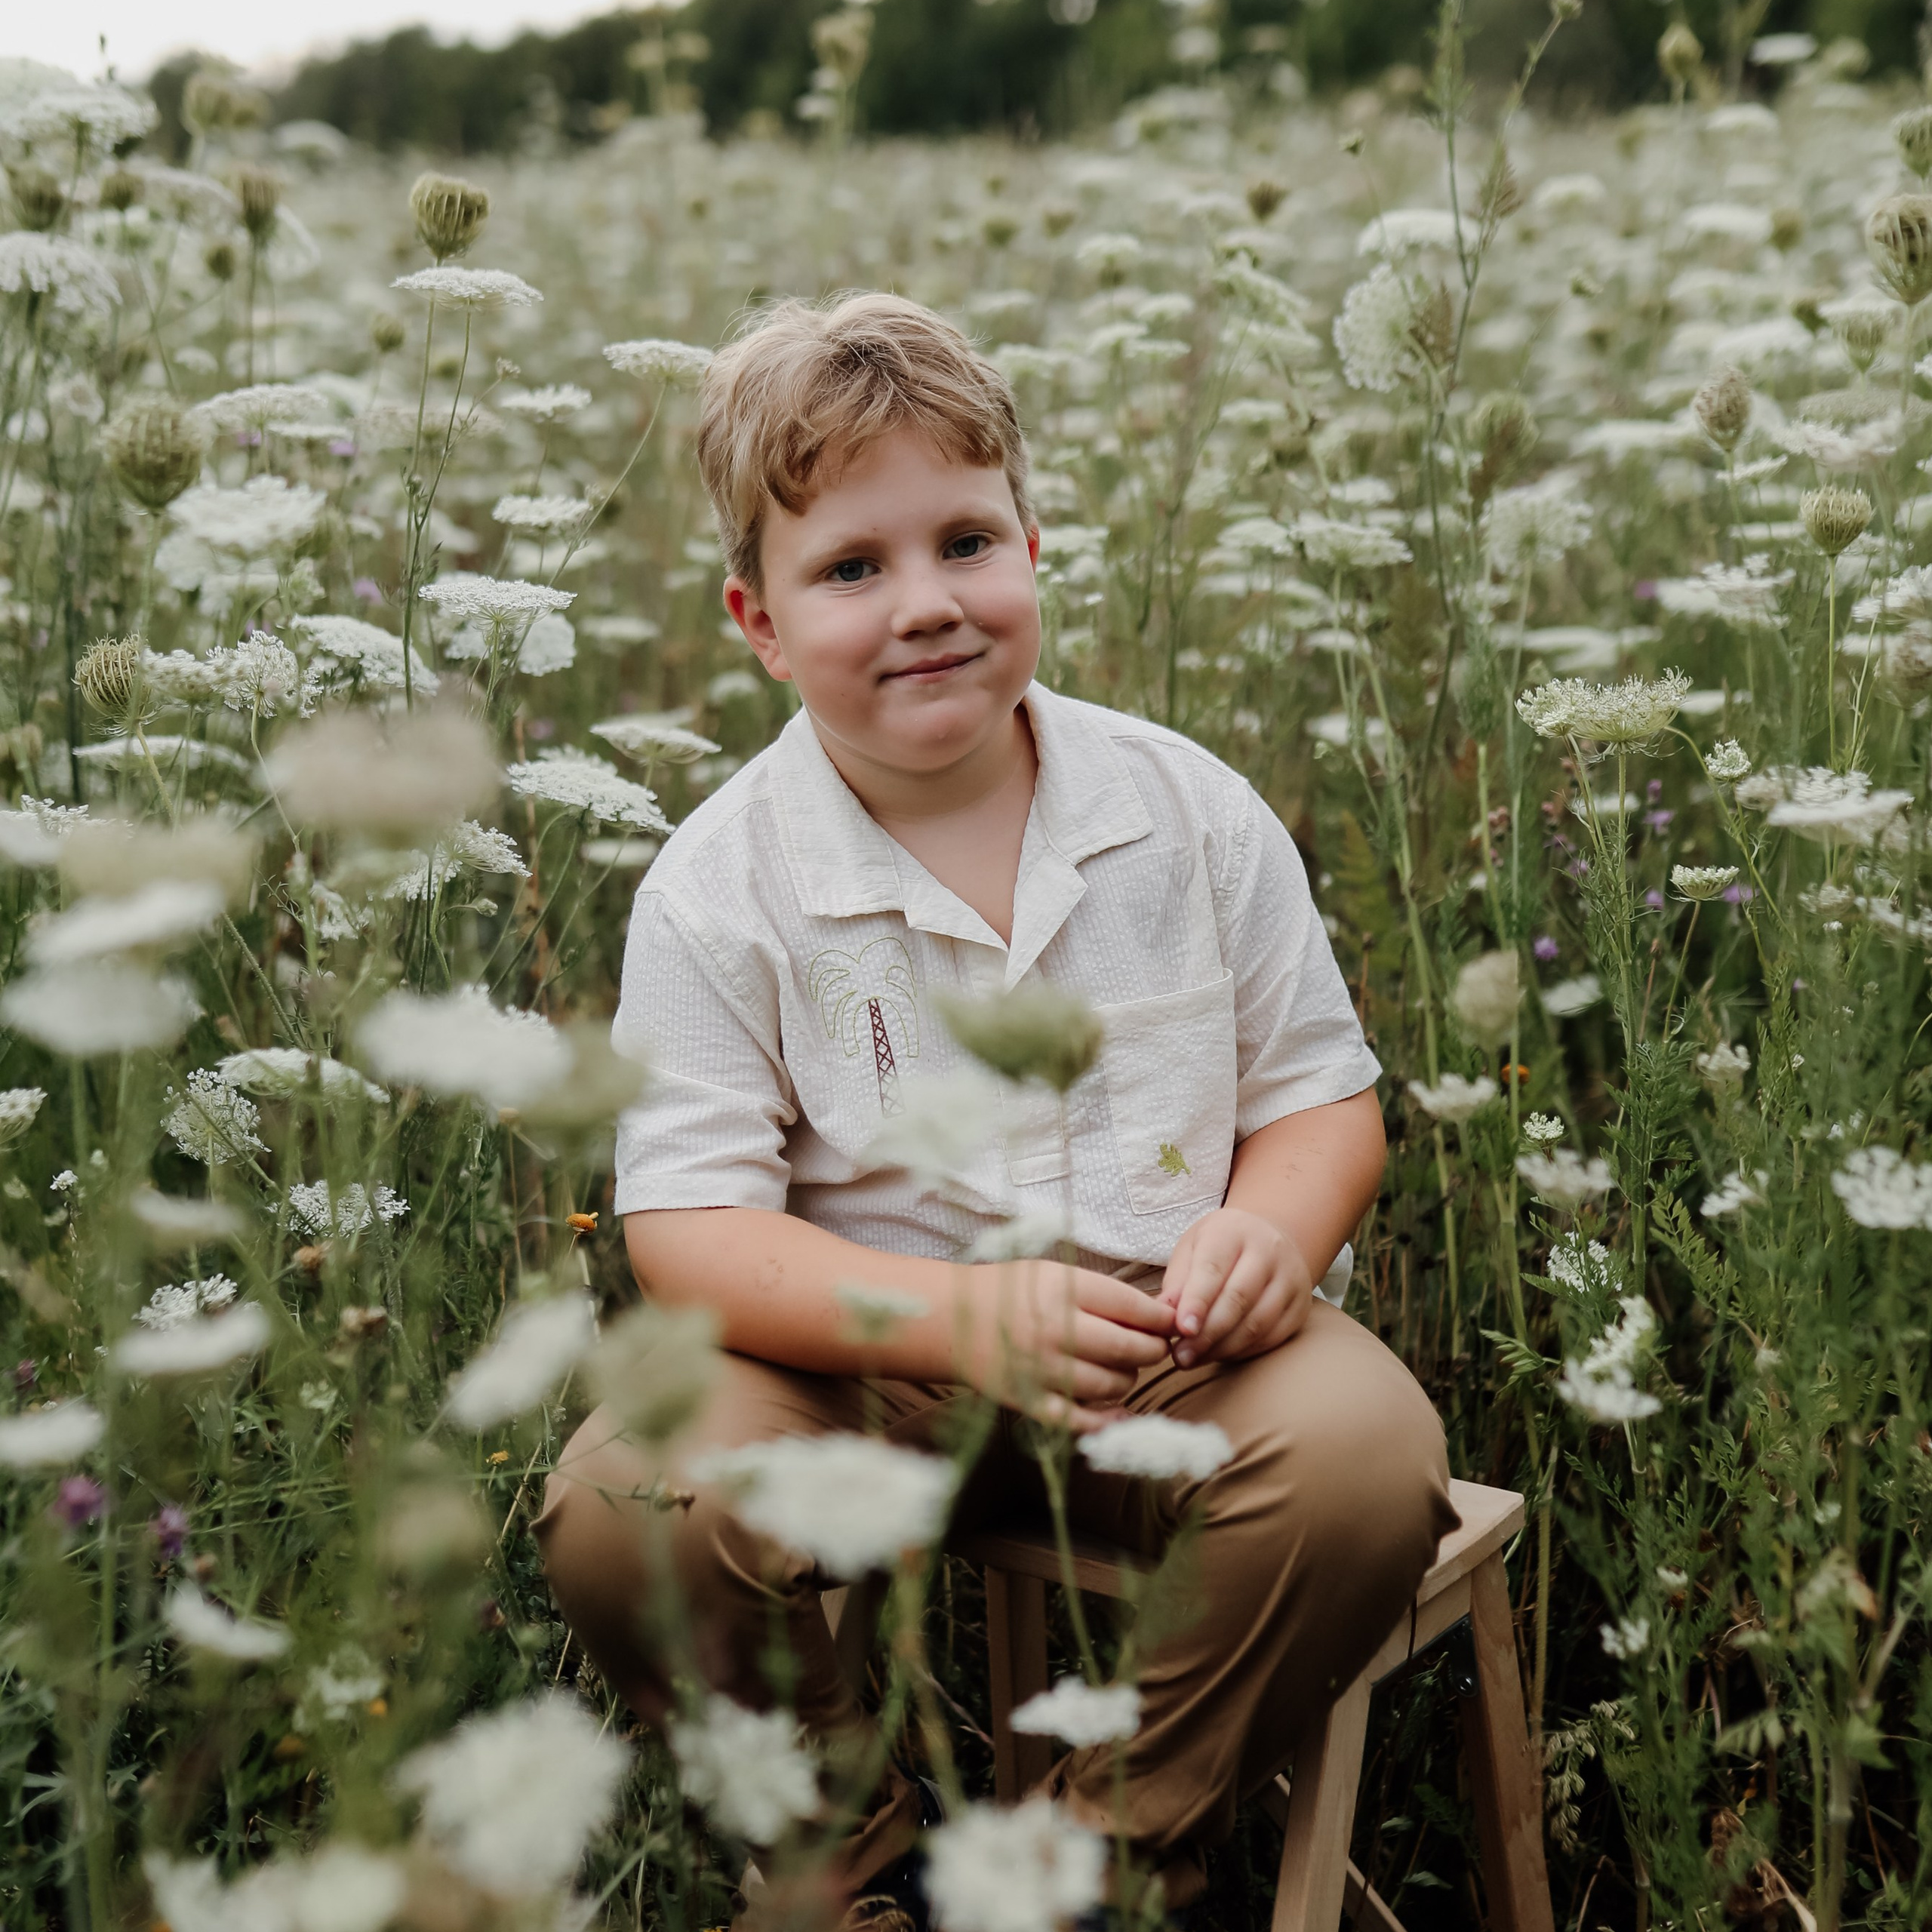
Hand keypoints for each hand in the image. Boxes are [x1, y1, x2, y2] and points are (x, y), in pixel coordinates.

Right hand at [958, 1260, 1174, 1427]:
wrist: (951, 1318)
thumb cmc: (1011, 1291)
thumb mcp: (1053, 1274)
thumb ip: (1101, 1292)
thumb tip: (1158, 1313)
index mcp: (1062, 1290)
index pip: (1131, 1306)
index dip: (1160, 1318)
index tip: (1171, 1322)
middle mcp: (1054, 1329)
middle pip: (1127, 1348)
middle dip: (1153, 1350)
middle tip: (1156, 1348)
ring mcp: (1042, 1370)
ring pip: (1111, 1385)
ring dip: (1129, 1380)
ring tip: (1124, 1368)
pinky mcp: (1031, 1402)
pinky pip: (1082, 1421)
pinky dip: (1108, 1422)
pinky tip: (1121, 1415)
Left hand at [1160, 1208, 1312, 1367]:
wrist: (1269, 1239)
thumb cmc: (1221, 1246)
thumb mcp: (1192, 1247)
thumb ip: (1177, 1280)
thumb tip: (1162, 1315)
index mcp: (1233, 1231)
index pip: (1214, 1268)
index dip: (1197, 1302)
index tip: (1181, 1329)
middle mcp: (1268, 1252)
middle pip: (1238, 1299)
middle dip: (1207, 1333)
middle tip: (1181, 1356)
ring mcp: (1289, 1279)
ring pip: (1257, 1323)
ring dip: (1222, 1348)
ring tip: (1194, 1359)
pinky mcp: (1299, 1306)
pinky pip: (1272, 1337)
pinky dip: (1243, 1351)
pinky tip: (1220, 1355)